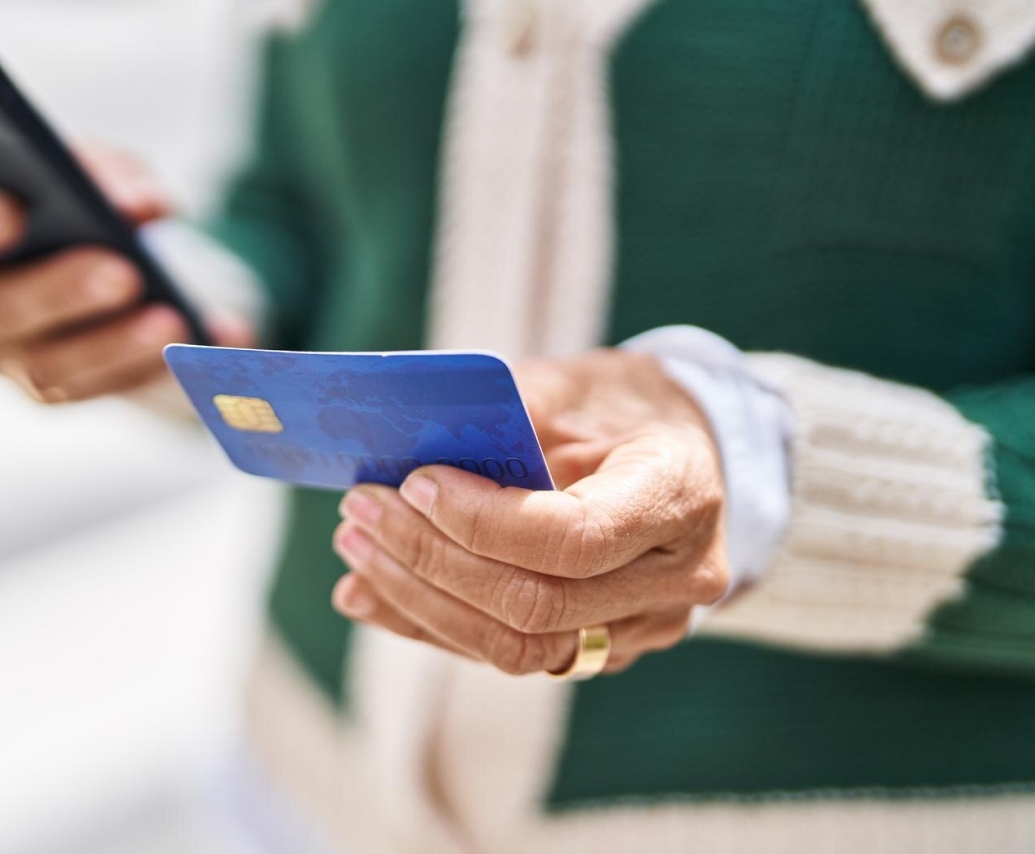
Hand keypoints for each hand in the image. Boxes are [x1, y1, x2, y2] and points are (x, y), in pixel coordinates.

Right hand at [0, 144, 247, 402]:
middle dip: (61, 289)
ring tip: (168, 319)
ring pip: (48, 367)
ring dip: (113, 344)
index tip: (10, 208)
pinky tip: (197, 345)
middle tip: (120, 270)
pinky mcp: (56, 395)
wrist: (118, 271)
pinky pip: (99, 391)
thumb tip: (138, 205)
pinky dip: (150, 367)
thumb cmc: (83, 208)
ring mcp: (7, 361)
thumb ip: (109, 172)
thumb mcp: (96, 172)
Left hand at [330, 349, 728, 675]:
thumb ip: (506, 411)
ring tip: (355, 547)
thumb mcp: (574, 383)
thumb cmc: (621, 406)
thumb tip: (413, 438)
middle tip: (362, 509)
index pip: (576, 538)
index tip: (416, 484)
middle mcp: (675, 578)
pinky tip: (368, 592)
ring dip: (420, 600)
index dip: (483, 521)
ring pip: (518, 648)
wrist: (681, 452)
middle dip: (432, 558)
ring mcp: (642, 628)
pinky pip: (509, 653)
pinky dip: (430, 624)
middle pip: (538, 603)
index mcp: (679, 495)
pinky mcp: (603, 652)